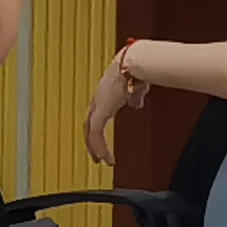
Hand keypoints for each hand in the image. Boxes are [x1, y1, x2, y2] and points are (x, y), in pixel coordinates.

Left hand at [83, 48, 142, 165]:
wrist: (134, 65)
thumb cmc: (136, 72)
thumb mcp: (136, 90)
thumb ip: (135, 99)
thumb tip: (136, 104)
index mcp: (105, 96)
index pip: (96, 118)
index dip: (96, 131)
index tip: (100, 140)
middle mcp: (98, 101)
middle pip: (89, 127)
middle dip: (92, 143)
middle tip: (96, 158)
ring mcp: (97, 106)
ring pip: (91, 133)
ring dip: (96, 149)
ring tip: (102, 161)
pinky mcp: (101, 111)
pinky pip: (96, 134)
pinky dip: (99, 147)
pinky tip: (104, 157)